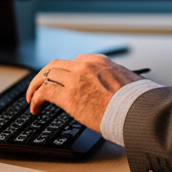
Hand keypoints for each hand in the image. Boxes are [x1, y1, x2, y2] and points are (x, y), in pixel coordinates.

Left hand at [25, 54, 141, 132]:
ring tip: (32, 99)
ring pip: (46, 75)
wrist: (139, 110)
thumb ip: (113, 83)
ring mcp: (76, 79)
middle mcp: (86, 66)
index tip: (61, 82)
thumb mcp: (126, 83)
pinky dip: (35, 98)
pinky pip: (44, 92)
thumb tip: (113, 94)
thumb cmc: (137, 102)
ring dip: (36, 86)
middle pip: (56, 65)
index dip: (64, 73)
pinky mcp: (69, 96)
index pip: (75, 62)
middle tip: (38, 87)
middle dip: (44, 75)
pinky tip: (35, 108)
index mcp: (100, 62)